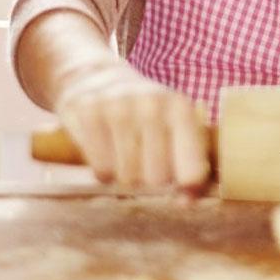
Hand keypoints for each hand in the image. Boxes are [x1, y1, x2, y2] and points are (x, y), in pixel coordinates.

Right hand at [54, 57, 211, 190]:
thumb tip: (186, 202)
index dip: (187, 186)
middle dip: (151, 178)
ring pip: (127, 177)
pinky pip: (101, 170)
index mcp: (180, 108)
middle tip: (144, 159)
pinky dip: (103, 170)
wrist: (96, 76)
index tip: (181, 189)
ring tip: (124, 152)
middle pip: (157, 178)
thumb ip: (189, 162)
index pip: (192, 169)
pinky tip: (105, 150)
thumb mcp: (174, 125)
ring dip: (125, 174)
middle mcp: (151, 104)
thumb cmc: (144, 111)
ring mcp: (118, 106)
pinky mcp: (87, 113)